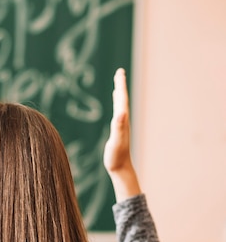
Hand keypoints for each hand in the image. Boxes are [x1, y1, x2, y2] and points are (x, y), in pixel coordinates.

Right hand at [103, 68, 140, 200]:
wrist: (121, 169)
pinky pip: (118, 114)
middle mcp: (124, 121)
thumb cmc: (116, 157)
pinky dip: (116, 107)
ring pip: (121, 106)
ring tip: (118, 85)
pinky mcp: (118, 131)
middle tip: (119, 72)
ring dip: (119, 95)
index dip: (120, 85)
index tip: (120, 72)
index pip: (122, 99)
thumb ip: (119, 127)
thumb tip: (121, 112)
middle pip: (122, 100)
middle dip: (120, 85)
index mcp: (123, 121)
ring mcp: (122, 126)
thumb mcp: (116, 142)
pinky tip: (116, 107)